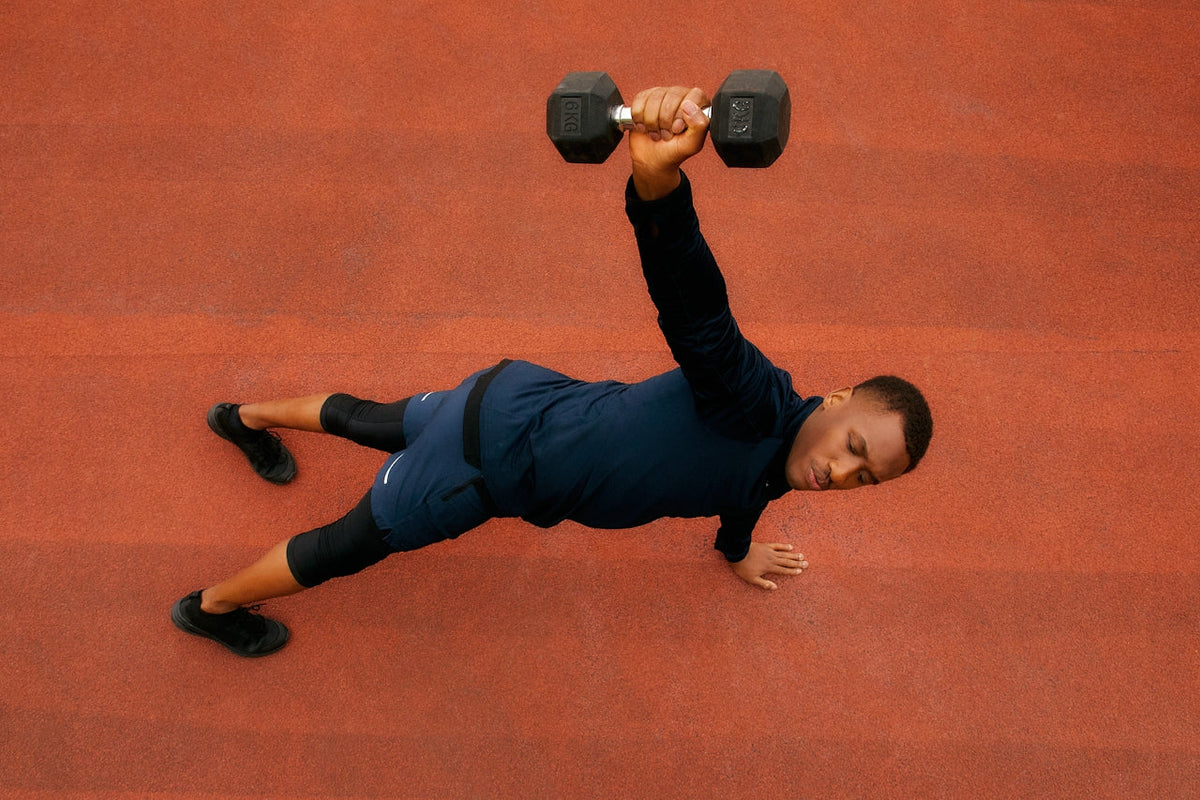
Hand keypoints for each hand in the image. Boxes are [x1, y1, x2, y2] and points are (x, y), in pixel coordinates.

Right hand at [629, 85, 710, 199]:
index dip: (682, 113)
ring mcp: (662, 94)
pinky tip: (645, 127)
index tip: (676, 129)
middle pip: (671, 96)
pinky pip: (639, 101)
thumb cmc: (673, 152)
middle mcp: (681, 95)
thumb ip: (699, 126)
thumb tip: (690, 106)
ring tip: (656, 133)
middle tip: (666, 135)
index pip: (693, 96)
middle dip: (665, 121)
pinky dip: (639, 119)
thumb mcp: (691, 145)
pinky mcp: (645, 97)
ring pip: (654, 99)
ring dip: (652, 122)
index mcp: (698, 104)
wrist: (651, 159)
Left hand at [730, 542, 807, 590]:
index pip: (783, 570)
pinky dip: (784, 546)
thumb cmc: (743, 568)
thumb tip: (775, 588)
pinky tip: (790, 547)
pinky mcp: (766, 546)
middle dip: (797, 563)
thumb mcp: (752, 579)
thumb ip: (764, 584)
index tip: (800, 571)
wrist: (737, 553)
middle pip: (787, 562)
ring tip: (802, 556)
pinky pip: (777, 546)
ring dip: (793, 555)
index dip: (792, 571)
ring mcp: (769, 552)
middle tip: (806, 564)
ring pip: (784, 554)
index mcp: (769, 568)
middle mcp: (772, 559)